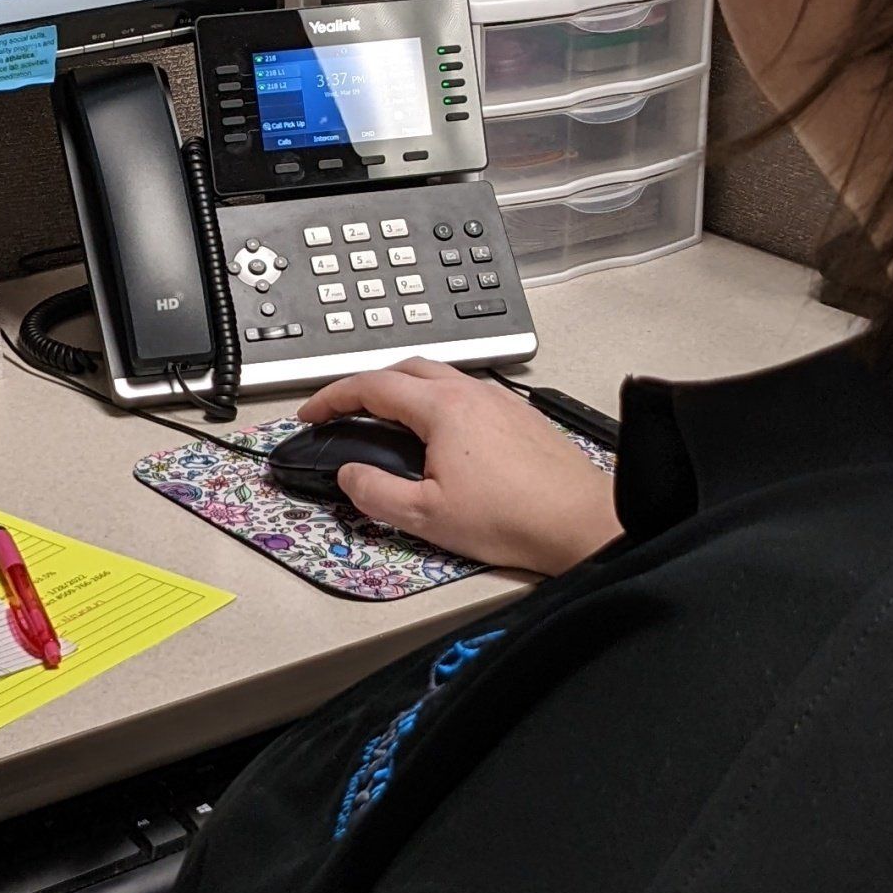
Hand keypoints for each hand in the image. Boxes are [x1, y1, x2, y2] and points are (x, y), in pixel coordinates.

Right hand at [299, 361, 622, 574]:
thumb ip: (375, 493)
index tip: (312, 413)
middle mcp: (472, 393)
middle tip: (344, 410)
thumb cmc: (513, 518)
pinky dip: (437, 400)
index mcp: (443, 408)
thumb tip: (349, 475)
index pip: (372, 387)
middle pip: (405, 369)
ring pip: (439, 376)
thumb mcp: (425, 516)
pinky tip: (438, 432)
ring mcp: (500, 401)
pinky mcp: (520, 416)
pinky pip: (467, 392)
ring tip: (385, 418)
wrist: (580, 522)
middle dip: (366, 385)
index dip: (332, 398)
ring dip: (403, 388)